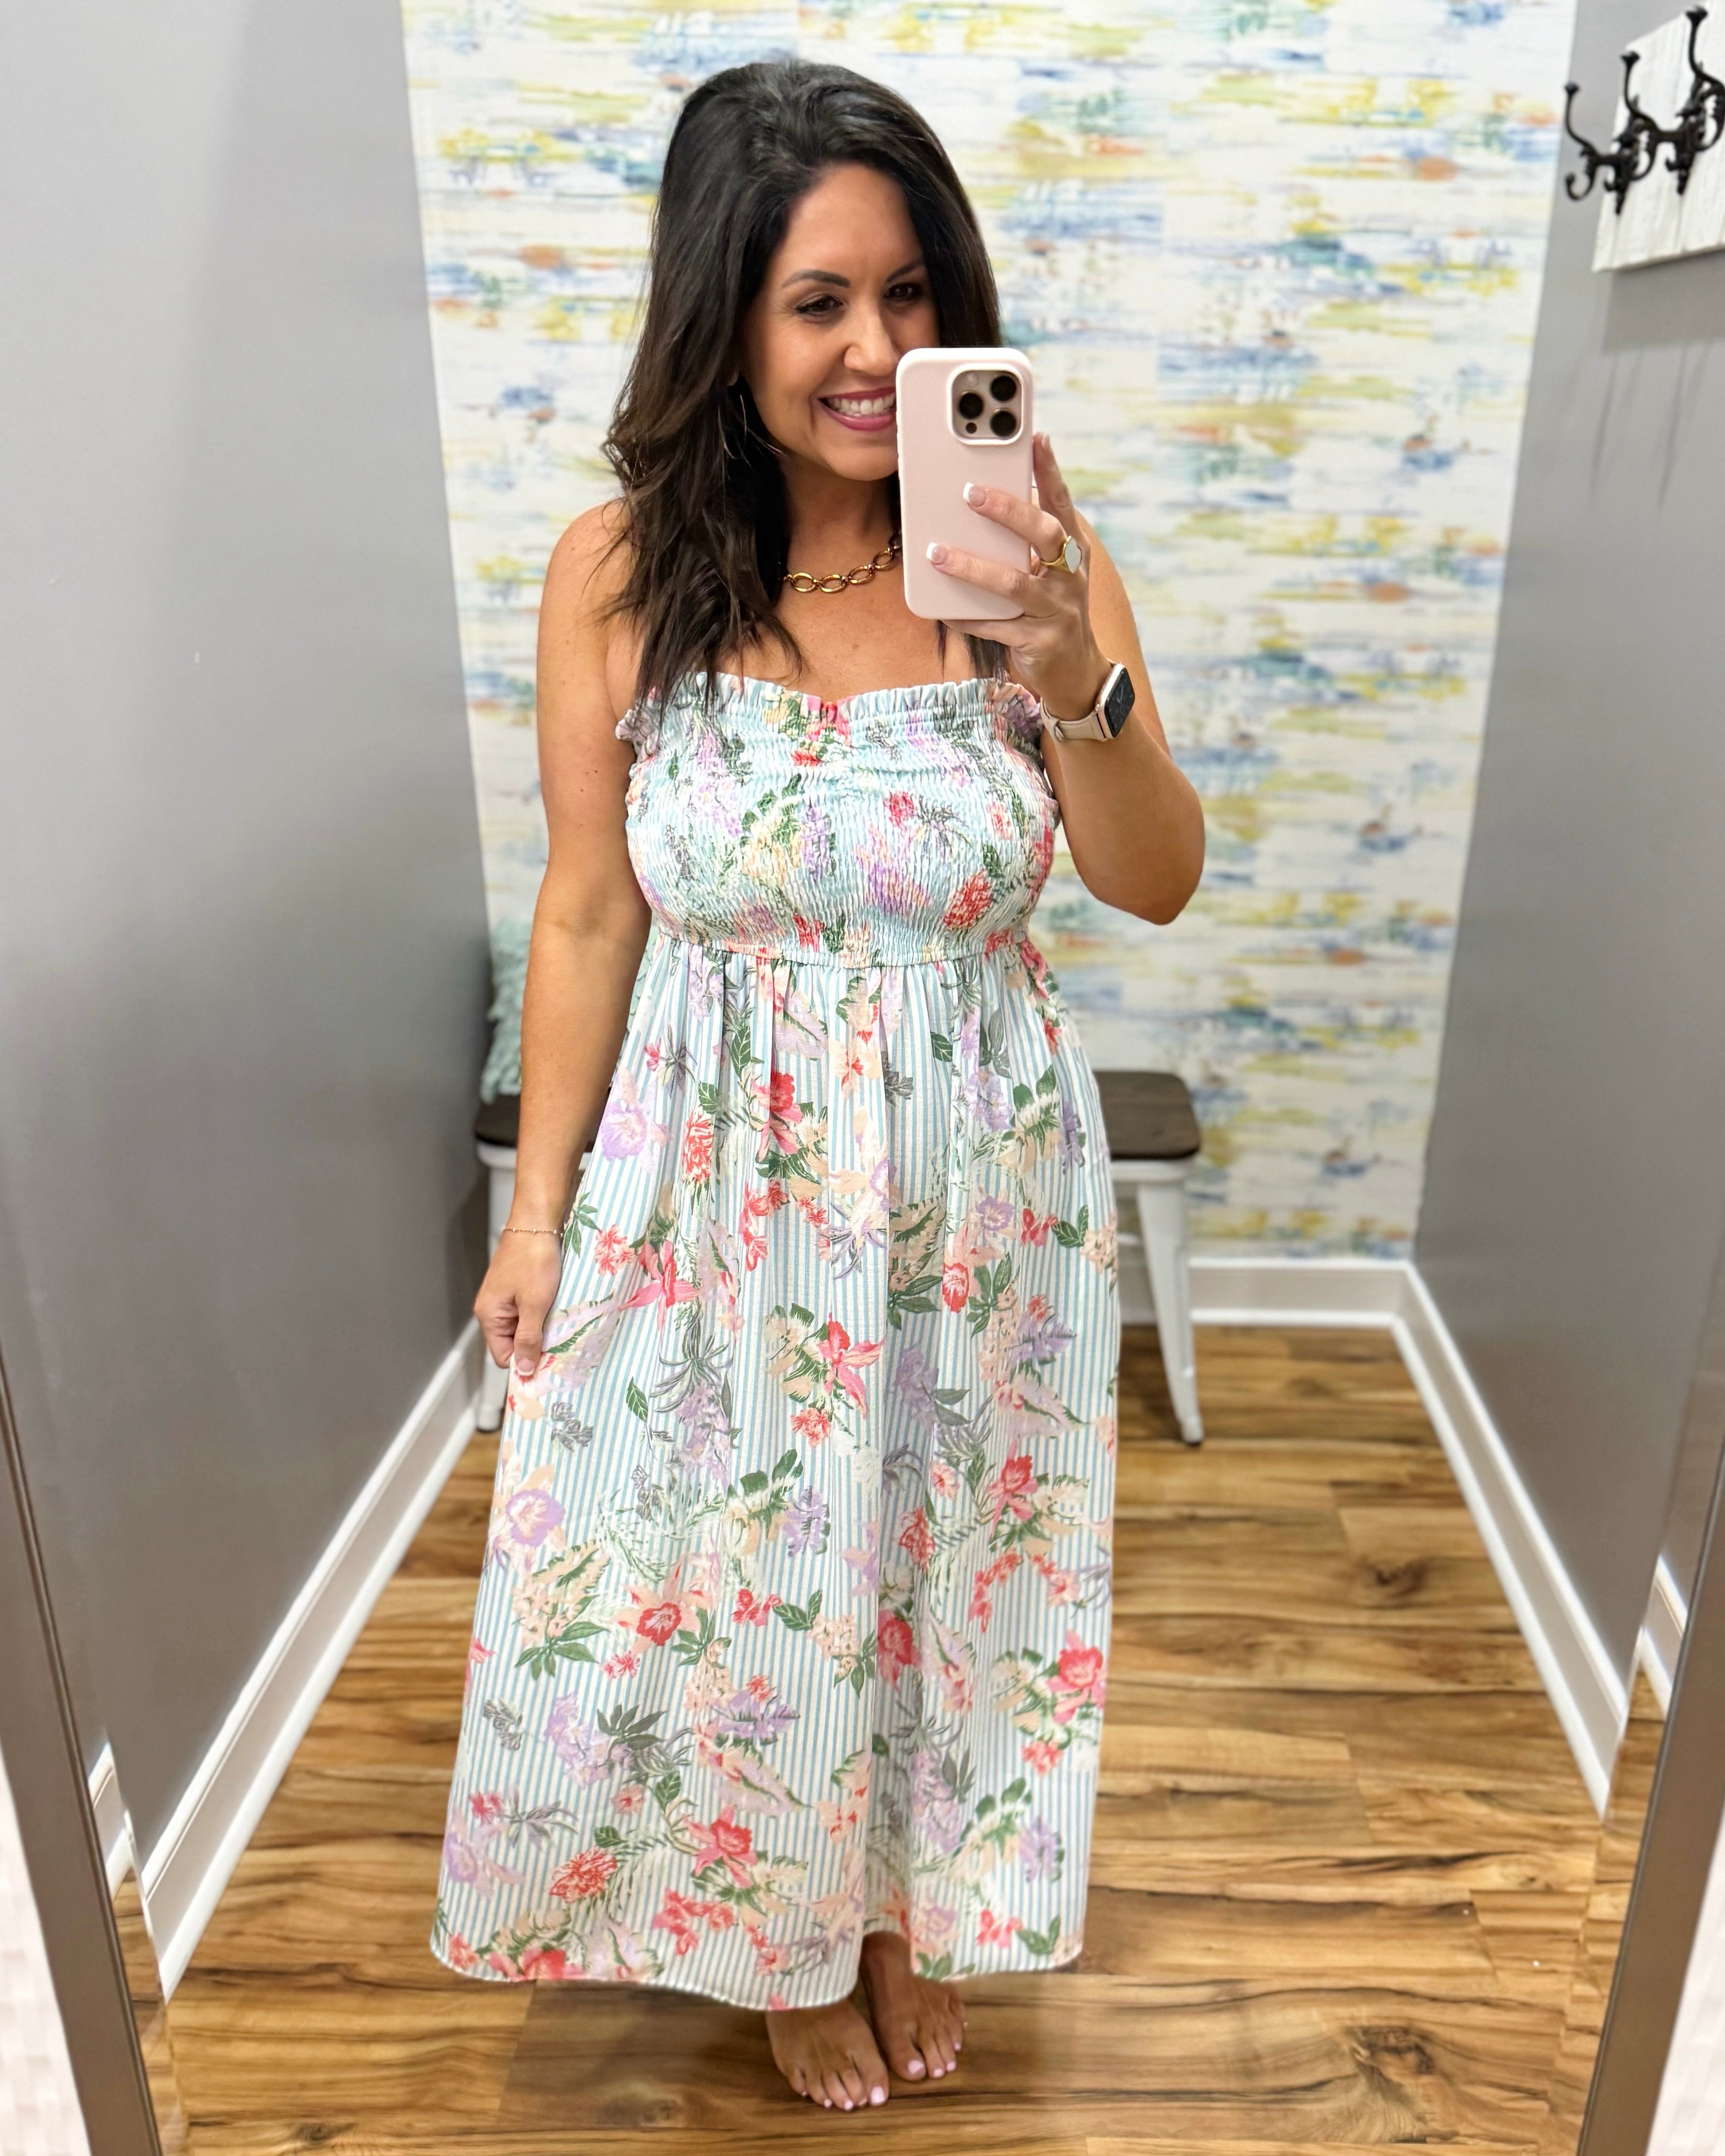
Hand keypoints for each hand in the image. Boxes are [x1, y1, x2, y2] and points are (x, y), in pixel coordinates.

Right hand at [476, 1230, 563, 1380]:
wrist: (537, 1222)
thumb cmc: (534, 1260)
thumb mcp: (534, 1304)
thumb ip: (529, 1339)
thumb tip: (524, 1370)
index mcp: (489, 1315)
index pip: (503, 1357)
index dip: (525, 1361)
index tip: (549, 1361)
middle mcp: (492, 1309)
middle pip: (513, 1342)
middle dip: (536, 1343)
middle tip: (559, 1337)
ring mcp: (503, 1297)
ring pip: (523, 1326)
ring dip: (541, 1326)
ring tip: (559, 1317)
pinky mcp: (516, 1287)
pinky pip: (528, 1310)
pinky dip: (542, 1311)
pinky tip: (556, 1304)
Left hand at [929, 432, 1109, 722]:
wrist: (1077, 673)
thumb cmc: (1052, 611)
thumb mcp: (1050, 573)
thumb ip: (1026, 543)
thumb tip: (984, 503)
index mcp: (1073, 553)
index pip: (1062, 505)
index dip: (1050, 471)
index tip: (1036, 437)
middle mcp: (1070, 577)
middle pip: (1043, 535)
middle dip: (1008, 511)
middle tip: (970, 492)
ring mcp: (1057, 611)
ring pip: (1014, 583)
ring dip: (973, 567)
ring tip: (937, 553)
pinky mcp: (1039, 642)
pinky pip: (996, 627)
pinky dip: (968, 617)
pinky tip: (943, 608)